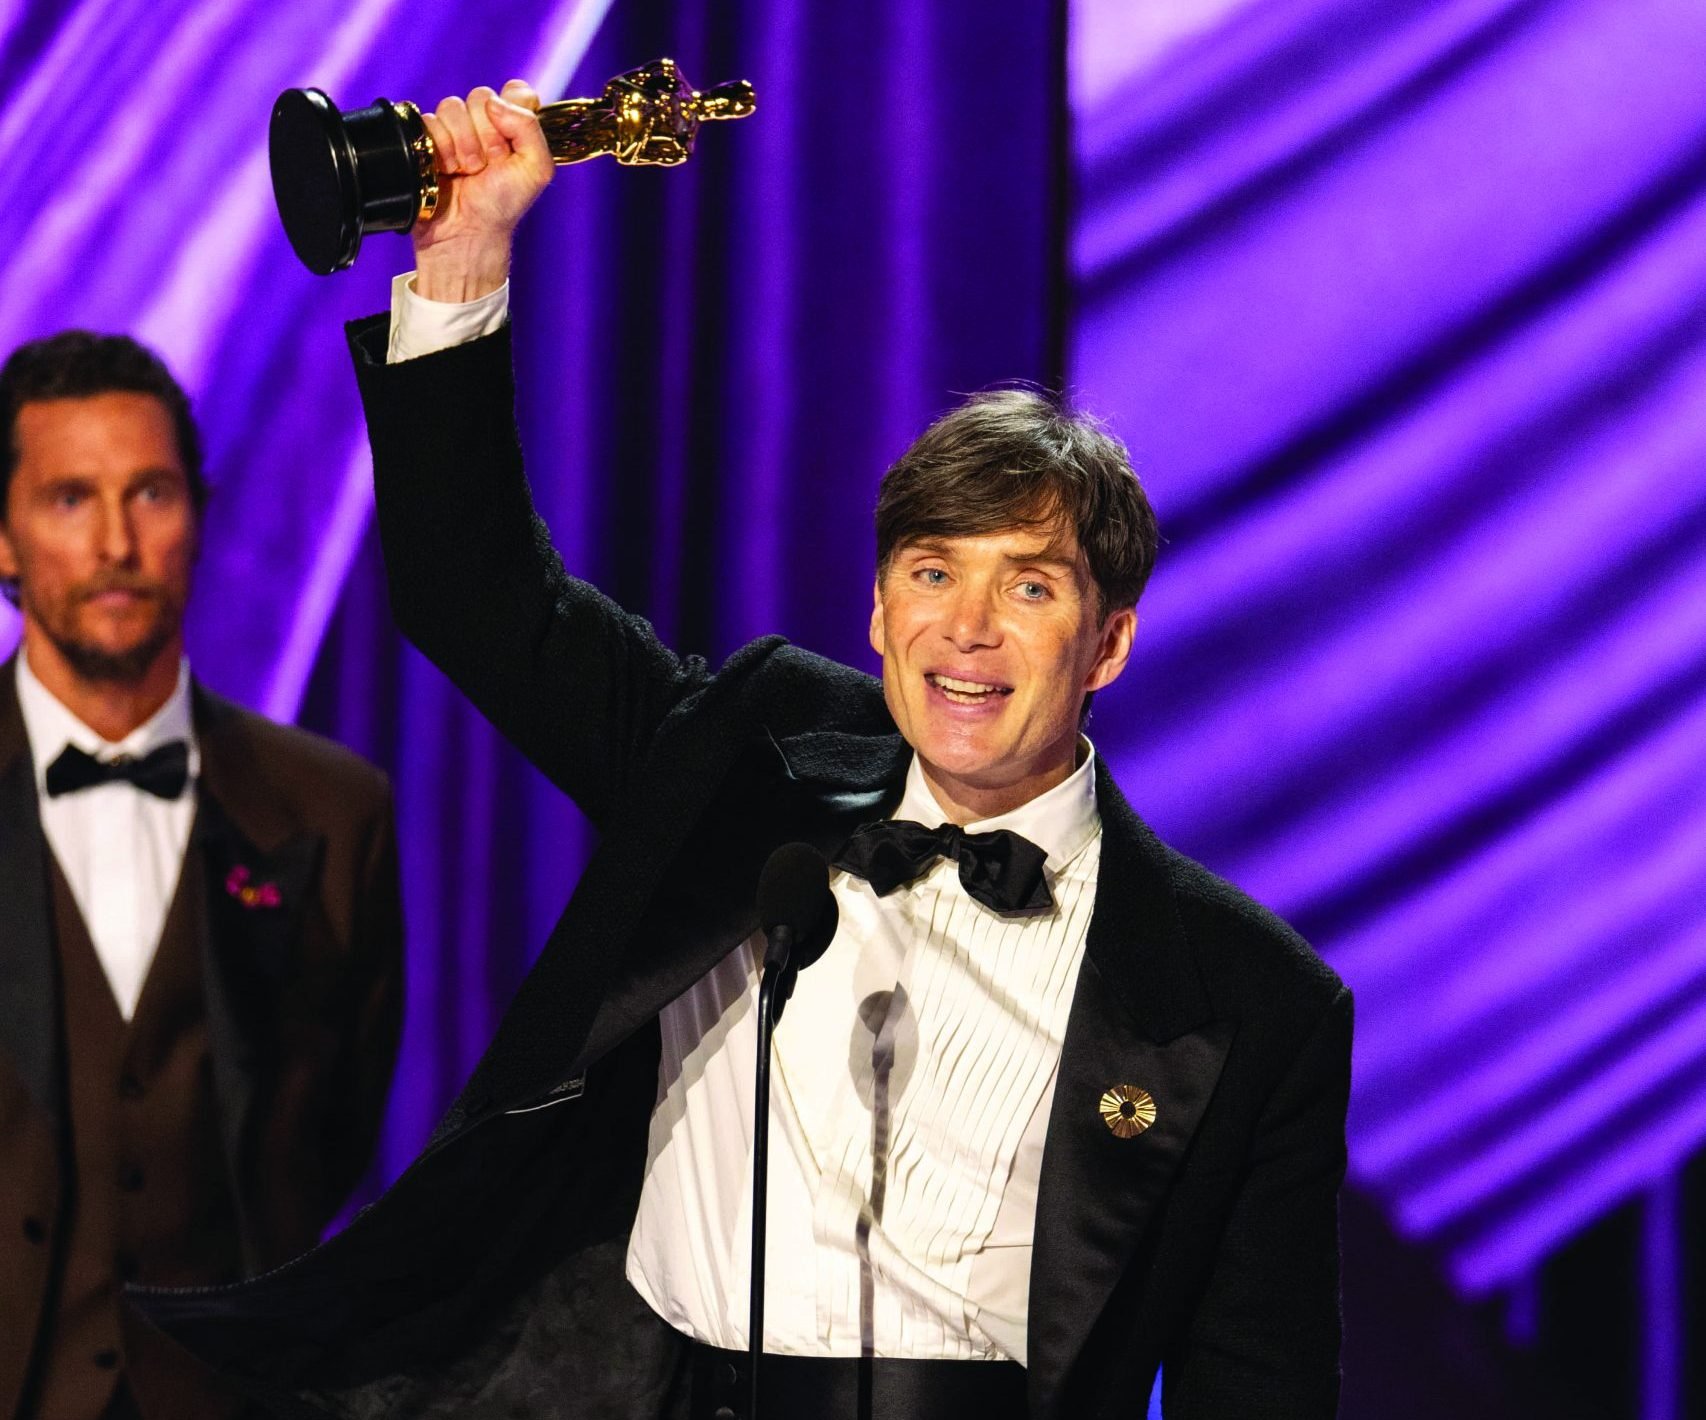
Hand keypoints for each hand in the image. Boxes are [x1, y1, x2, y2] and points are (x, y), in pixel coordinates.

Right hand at [413, 80, 553, 301]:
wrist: (467, 231)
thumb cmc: (503, 205)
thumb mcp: (537, 170)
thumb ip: (529, 127)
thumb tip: (494, 102)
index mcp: (514, 126)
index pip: (515, 91)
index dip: (511, 110)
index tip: (510, 141)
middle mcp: (485, 123)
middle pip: (481, 96)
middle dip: (486, 135)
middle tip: (488, 165)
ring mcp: (455, 129)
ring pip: (452, 106)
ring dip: (461, 144)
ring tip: (465, 171)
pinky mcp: (427, 138)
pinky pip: (428, 121)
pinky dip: (439, 148)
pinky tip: (445, 170)